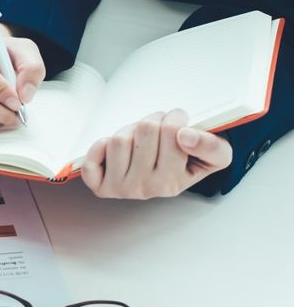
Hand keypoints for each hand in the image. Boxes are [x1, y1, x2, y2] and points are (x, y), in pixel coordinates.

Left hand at [80, 109, 232, 198]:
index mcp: (174, 182)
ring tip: (140, 139)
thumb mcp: (217, 154)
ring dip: (129, 130)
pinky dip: (99, 148)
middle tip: (159, 129)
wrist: (167, 176)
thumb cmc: (189, 160)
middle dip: (153, 121)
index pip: (173, 131)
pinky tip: (114, 148)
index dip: (176, 118)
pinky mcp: (100, 186)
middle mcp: (148, 189)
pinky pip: (90, 161)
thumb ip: (212, 145)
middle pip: (146, 130)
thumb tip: (185, 136)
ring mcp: (122, 188)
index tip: (179, 122)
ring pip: (119, 139)